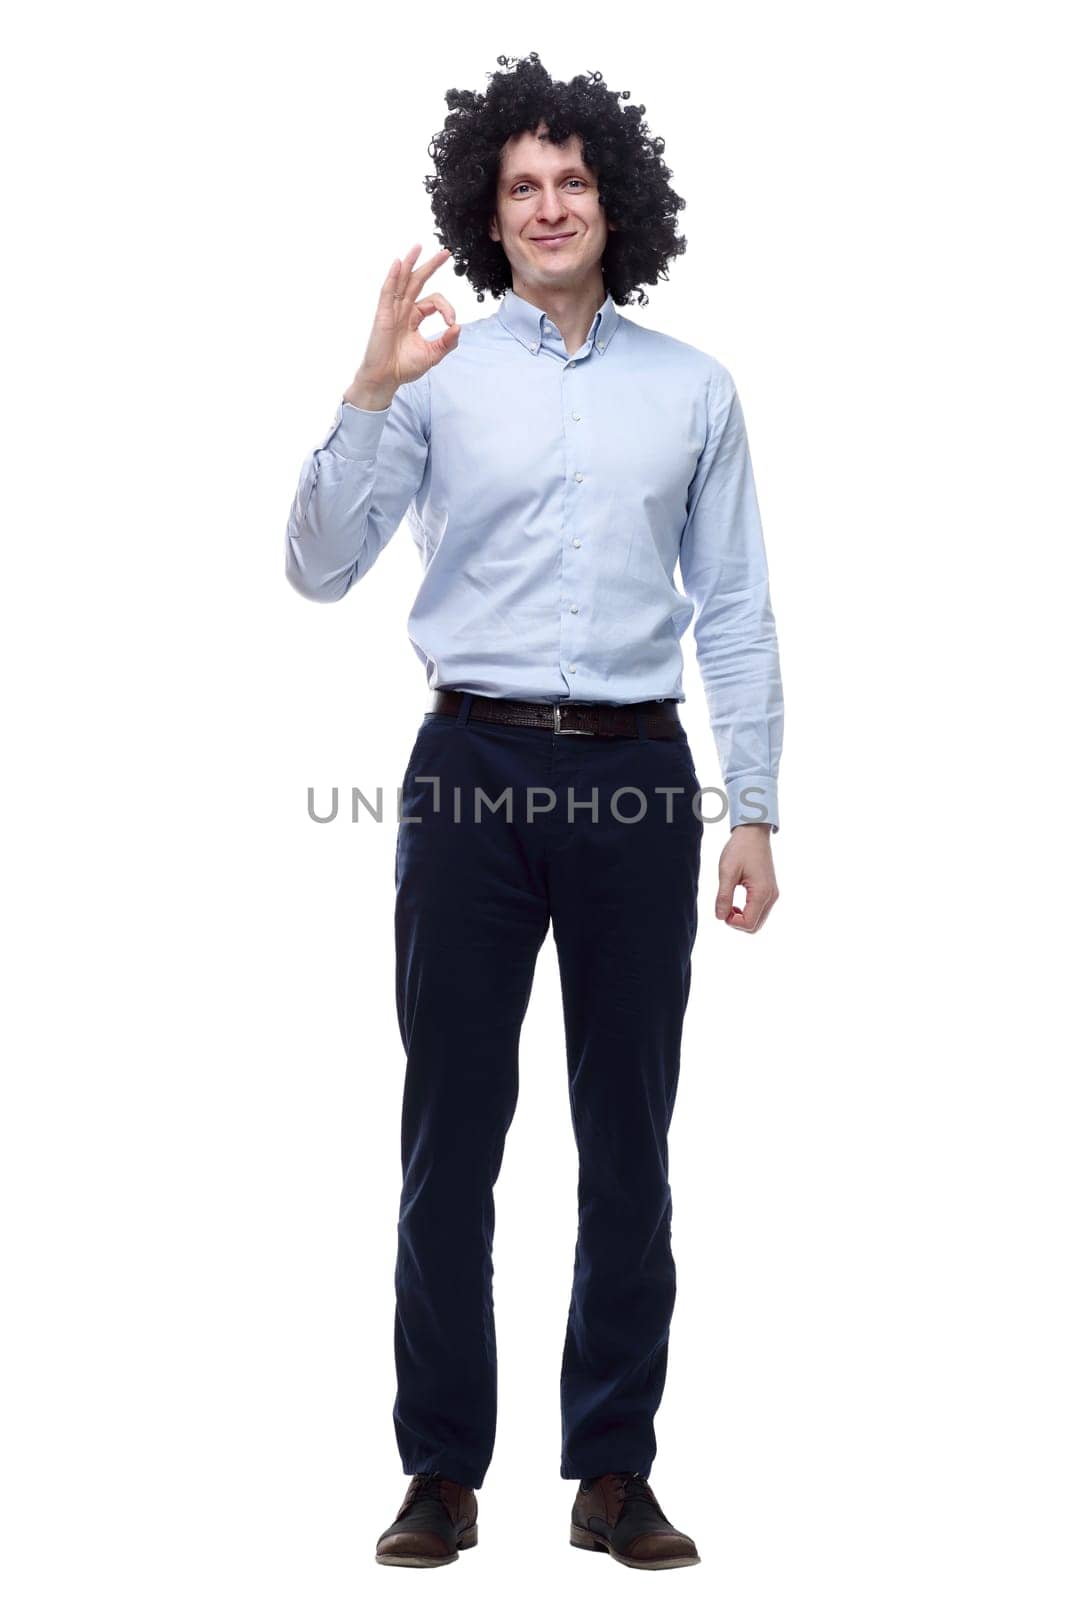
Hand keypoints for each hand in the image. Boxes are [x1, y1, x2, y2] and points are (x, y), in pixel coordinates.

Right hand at [346, 245, 460, 406]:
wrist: (386, 379)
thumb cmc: (404, 367)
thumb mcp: (432, 354)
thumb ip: (447, 342)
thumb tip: (458, 326)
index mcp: (415, 317)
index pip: (435, 302)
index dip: (447, 308)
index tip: (451, 323)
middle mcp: (404, 310)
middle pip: (418, 281)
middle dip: (431, 266)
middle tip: (446, 252)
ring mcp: (393, 310)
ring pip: (403, 281)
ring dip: (411, 263)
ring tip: (419, 246)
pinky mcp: (383, 314)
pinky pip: (388, 291)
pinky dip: (392, 277)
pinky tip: (398, 263)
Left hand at [715, 824, 778, 933]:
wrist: (754, 833)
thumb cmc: (740, 849)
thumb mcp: (727, 871)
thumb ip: (724, 896)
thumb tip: (720, 917)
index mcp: (762, 893)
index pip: (748, 924)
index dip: (731, 922)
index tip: (722, 908)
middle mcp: (771, 896)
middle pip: (755, 927)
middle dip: (737, 923)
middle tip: (724, 907)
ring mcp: (773, 894)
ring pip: (758, 921)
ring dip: (742, 918)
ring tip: (729, 903)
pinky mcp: (770, 891)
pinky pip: (760, 911)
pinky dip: (748, 912)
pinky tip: (737, 902)